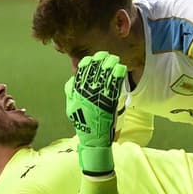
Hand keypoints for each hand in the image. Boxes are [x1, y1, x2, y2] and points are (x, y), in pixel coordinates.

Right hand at [65, 51, 126, 173]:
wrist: (92, 137)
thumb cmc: (83, 121)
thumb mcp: (71, 105)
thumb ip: (71, 91)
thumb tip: (73, 77)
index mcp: (76, 92)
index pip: (81, 72)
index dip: (89, 62)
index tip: (95, 57)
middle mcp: (86, 92)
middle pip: (94, 71)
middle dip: (101, 61)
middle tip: (107, 55)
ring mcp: (98, 97)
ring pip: (104, 77)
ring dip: (110, 66)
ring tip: (115, 59)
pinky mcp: (109, 102)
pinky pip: (114, 86)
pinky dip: (117, 76)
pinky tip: (121, 68)